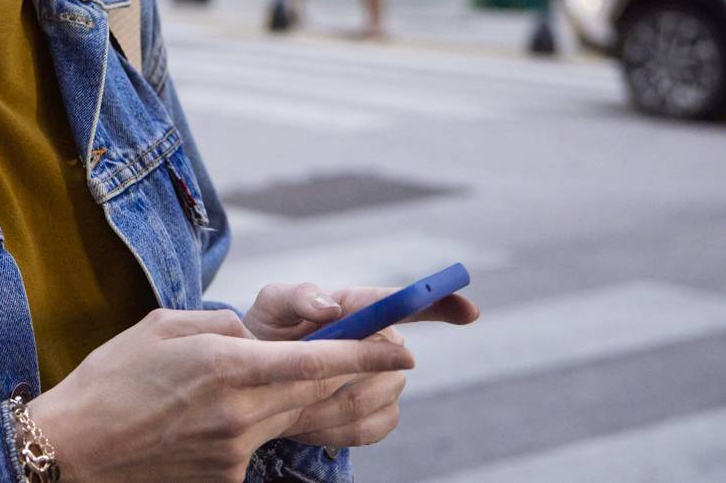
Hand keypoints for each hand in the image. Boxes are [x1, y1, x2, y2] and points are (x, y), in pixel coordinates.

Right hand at [27, 307, 414, 482]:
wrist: (72, 450)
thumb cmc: (110, 379)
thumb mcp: (161, 326)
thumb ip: (218, 324)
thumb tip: (253, 337)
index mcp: (225, 364)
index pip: (317, 361)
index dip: (366, 355)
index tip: (402, 348)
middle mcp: (240, 412)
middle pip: (315, 392)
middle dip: (346, 374)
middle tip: (370, 357)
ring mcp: (235, 452)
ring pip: (288, 417)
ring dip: (292, 397)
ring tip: (242, 383)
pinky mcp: (225, 480)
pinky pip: (254, 444)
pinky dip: (245, 426)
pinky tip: (197, 421)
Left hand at [239, 282, 480, 450]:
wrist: (256, 376)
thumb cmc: (265, 332)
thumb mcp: (271, 306)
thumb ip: (297, 297)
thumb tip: (330, 307)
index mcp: (358, 306)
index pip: (405, 302)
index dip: (439, 303)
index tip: (469, 309)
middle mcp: (381, 341)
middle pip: (388, 361)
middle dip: (343, 373)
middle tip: (300, 378)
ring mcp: (386, 379)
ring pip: (376, 397)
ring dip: (331, 402)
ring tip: (294, 397)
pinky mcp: (381, 414)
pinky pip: (370, 427)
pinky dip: (334, 428)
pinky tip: (308, 418)